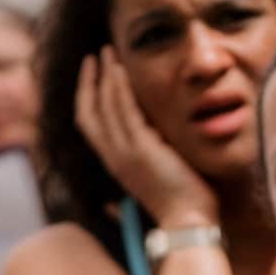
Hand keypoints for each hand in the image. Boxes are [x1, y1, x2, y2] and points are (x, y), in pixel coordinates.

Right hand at [75, 47, 218, 229]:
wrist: (189, 222)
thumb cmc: (181, 204)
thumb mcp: (159, 177)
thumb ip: (150, 160)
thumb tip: (152, 147)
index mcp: (116, 164)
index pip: (90, 126)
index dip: (88, 97)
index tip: (95, 74)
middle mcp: (114, 158)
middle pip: (87, 112)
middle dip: (89, 81)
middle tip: (95, 55)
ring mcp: (125, 153)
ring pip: (103, 106)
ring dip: (104, 75)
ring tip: (108, 51)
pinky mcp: (141, 149)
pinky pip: (124, 110)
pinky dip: (119, 87)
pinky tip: (121, 68)